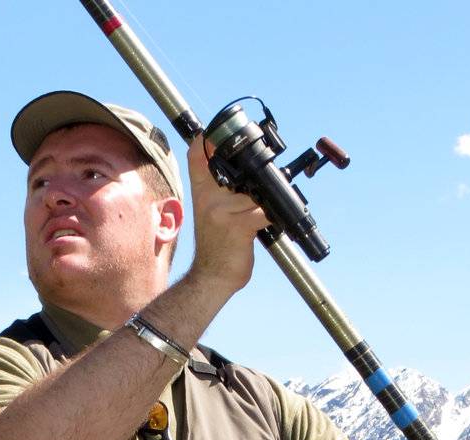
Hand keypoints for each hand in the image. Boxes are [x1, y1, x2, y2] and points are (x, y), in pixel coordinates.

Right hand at [184, 137, 268, 295]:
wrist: (212, 278)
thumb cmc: (217, 246)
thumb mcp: (210, 212)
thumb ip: (217, 189)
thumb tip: (236, 169)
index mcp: (201, 192)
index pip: (197, 155)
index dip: (207, 138)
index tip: (218, 131)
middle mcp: (208, 197)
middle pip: (237, 169)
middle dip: (255, 173)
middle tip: (266, 172)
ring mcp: (222, 211)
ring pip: (255, 192)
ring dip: (266, 201)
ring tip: (267, 210)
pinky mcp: (238, 226)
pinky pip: (262, 212)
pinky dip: (272, 217)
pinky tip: (272, 222)